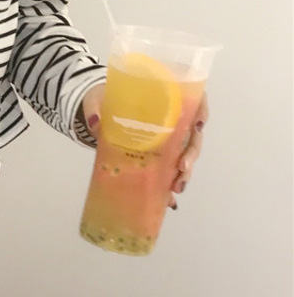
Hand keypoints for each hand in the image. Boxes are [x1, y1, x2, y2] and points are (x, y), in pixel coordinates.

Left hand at [80, 85, 208, 209]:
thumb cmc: (102, 100)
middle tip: (182, 167)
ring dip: (184, 172)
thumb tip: (95, 123)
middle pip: (192, 134)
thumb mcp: (95, 100)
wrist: (95, 112)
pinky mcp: (155, 154)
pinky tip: (169, 199)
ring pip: (184, 154)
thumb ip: (94, 109)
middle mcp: (170, 119)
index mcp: (163, 98)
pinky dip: (168, 184)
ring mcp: (165, 138)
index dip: (201, 111)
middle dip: (191, 152)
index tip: (198, 126)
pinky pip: (168, 169)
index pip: (194, 100)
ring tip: (176, 187)